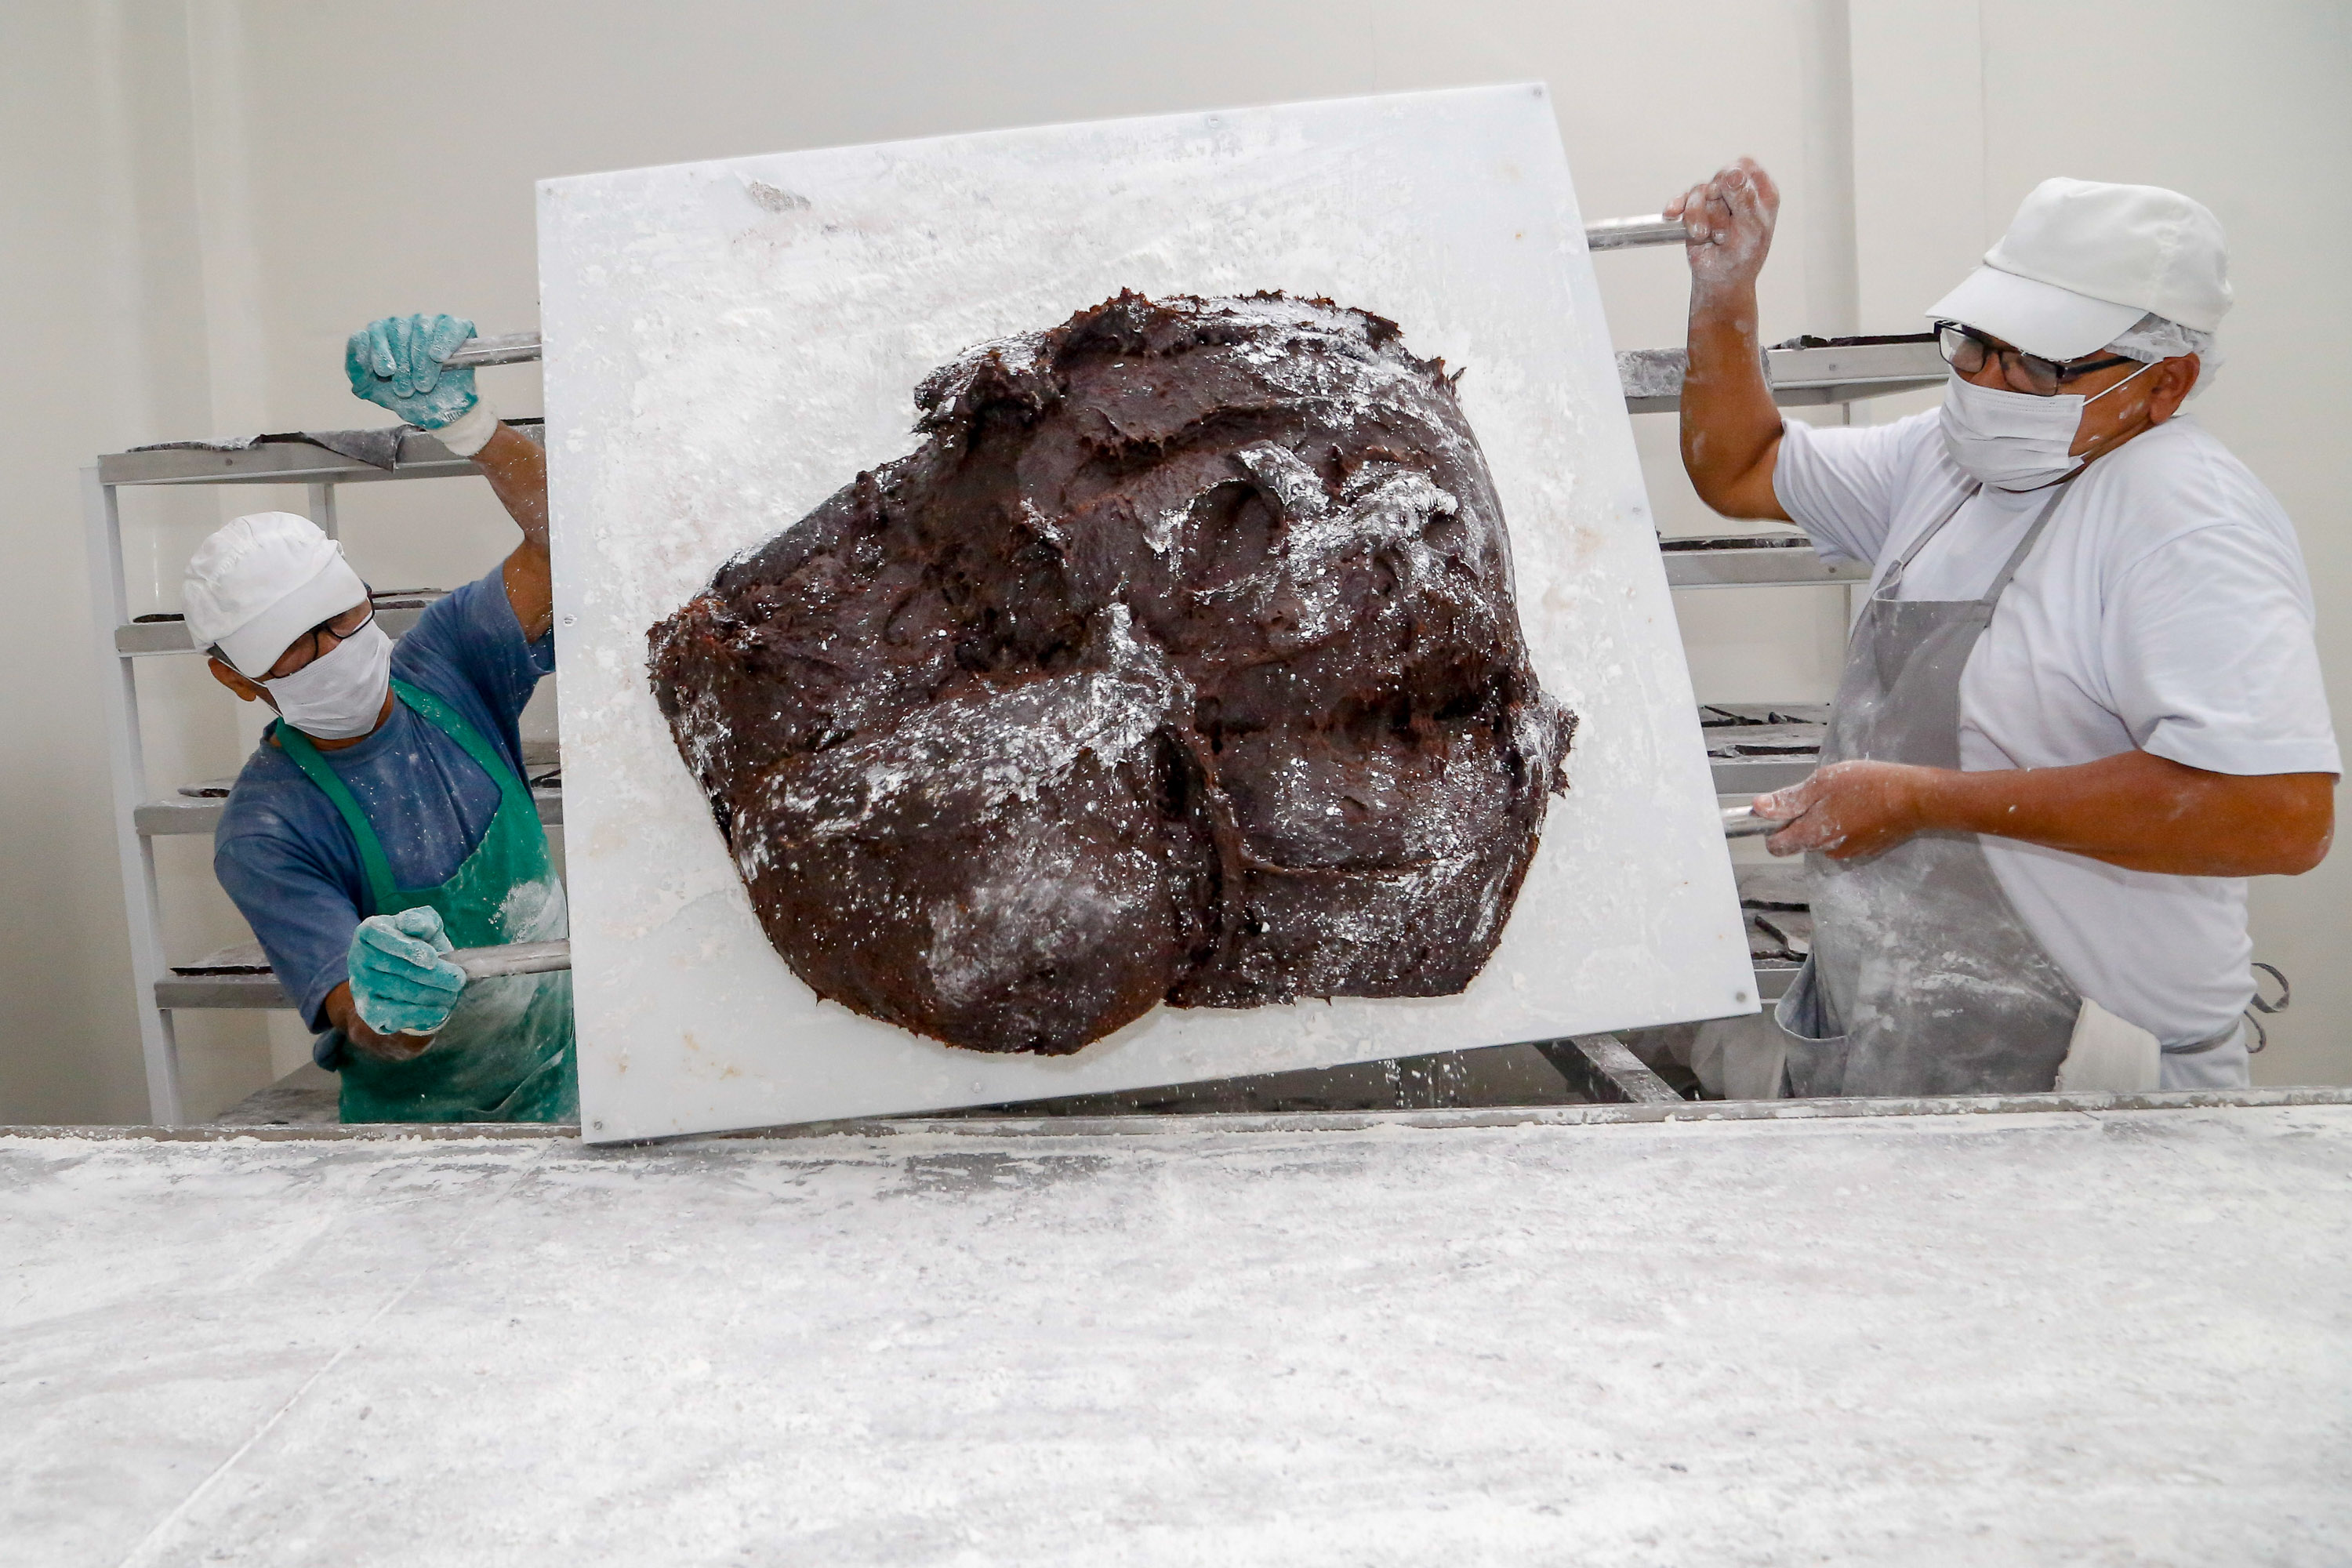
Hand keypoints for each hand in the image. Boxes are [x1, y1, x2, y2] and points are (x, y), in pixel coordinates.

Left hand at [345, 313, 478, 428]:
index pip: (374, 331)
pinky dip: (443, 341)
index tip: (384, 372)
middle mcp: (405, 325)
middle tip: (405, 389)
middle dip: (402, 364)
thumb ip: (359, 372)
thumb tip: (359, 345)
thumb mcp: (378, 391)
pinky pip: (448, 327)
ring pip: (421, 328)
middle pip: (397, 329)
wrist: (444, 411)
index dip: (378, 349)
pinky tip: (437, 356)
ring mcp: (430, 323)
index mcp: (382, 336)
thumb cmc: (410, 398)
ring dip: (420, 360)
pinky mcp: (457, 328)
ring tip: (423, 386)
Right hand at [346, 906, 466, 1037]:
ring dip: (433, 994)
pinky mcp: (367, 1011)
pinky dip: (421, 1014)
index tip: (433, 959)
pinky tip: (441, 1011)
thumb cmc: (417, 944)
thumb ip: (422, 920)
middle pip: (399, 968)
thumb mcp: (423, 926)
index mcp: (368, 931)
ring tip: (454, 994)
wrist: (402, 974)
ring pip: (401, 991)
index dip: (407, 949)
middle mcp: (358, 958)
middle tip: (459, 980)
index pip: (384, 937)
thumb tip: (416, 925)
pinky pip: (395, 1014)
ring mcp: (360, 986)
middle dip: (434, 975)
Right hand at [1664, 159, 1779, 296]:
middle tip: (1723, 231)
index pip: (1743, 167)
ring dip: (1698, 216)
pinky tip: (1673, 214)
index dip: (1732, 181)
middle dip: (1716, 206)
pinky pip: (1683, 199)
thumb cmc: (1743, 256)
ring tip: (1704, 236)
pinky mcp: (1696, 210)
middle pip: (1718, 179)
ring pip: (1699, 191)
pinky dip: (1678, 208)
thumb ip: (1744, 198)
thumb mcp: (1751, 228)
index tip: (1731, 202)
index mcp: (1758, 191)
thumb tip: (1732, 174)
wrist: (1720, 278)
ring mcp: (1715, 200)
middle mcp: (1737, 192)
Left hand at [1754, 760, 1936, 860]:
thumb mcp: (1822, 783)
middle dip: (1803, 819)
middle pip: (1800, 840)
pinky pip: (1844, 839)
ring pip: (1823, 838)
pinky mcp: (1866, 851)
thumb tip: (1758, 808)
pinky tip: (1860, 807)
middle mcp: (1828, 851)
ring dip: (1826, 820)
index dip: (1772, 827)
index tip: (1780, 809)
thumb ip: (1789, 799)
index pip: (1776, 845)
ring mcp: (1849, 853)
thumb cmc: (1868, 786)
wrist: (1914, 799)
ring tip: (1845, 798)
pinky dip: (1845, 825)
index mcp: (1812, 835)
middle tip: (1821, 794)